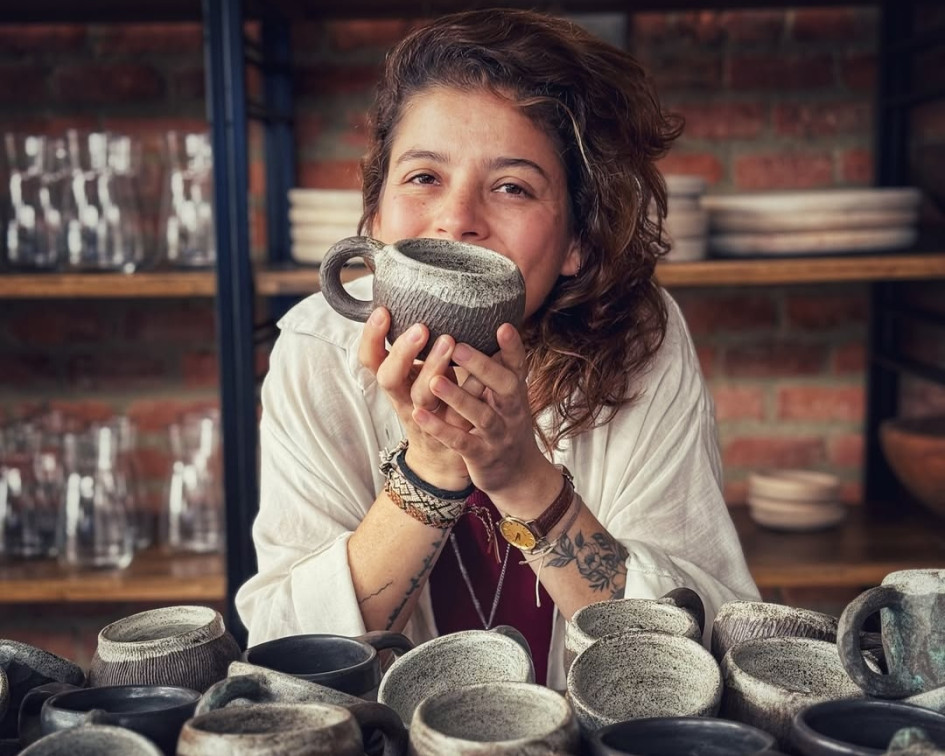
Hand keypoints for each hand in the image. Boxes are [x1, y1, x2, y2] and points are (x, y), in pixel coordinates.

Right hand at [359, 307, 480, 489]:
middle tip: (421, 328)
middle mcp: (404, 400)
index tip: (382, 311)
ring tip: (451, 341)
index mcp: (395, 382)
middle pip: (390, 377)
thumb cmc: (432, 405)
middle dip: (402, 351)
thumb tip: (430, 295)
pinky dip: (469, 394)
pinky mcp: (451, 434)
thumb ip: (420, 347)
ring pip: (422, 396)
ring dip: (433, 368)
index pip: (370, 359)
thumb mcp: (417, 376)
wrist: (444, 460)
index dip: (371, 338)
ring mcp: (427, 418)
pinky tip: (482, 376)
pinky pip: (457, 414)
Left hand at [412, 322, 550, 500]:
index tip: (503, 326)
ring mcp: (497, 434)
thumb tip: (481, 325)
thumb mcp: (507, 396)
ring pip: (481, 414)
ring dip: (458, 397)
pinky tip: (420, 415)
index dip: (513, 347)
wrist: (517, 473)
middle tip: (457, 345)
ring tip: (434, 380)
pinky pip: (461, 441)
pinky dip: (441, 428)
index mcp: (514, 391)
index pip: (517, 364)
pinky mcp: (481, 455)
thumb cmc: (505, 423)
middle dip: (481, 366)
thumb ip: (495, 367)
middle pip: (502, 385)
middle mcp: (511, 410)